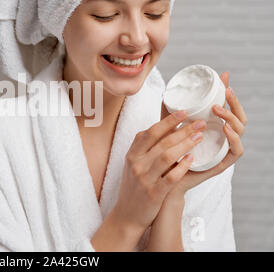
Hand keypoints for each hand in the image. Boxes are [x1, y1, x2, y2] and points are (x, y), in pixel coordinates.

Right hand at [113, 108, 206, 231]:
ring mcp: (144, 179)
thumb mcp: (133, 164)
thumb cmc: (134, 186)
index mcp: (132, 155)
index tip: (184, 112)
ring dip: (185, 145)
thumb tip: (165, 126)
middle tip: (199, 123)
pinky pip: (171, 177)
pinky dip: (182, 167)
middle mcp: (136, 164)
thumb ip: (144, 147)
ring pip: (167, 156)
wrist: (126, 214)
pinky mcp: (154, 193)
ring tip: (199, 137)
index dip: (167, 121)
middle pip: (162, 142)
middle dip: (183, 130)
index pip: (150, 132)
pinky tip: (192, 159)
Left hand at [163, 71, 247, 197]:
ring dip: (231, 117)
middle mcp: (220, 137)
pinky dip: (234, 138)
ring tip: (218, 109)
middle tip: (224, 91)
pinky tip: (226, 128)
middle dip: (234, 101)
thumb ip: (168, 115)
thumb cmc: (166, 154)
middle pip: (239, 116)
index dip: (227, 92)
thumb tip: (166, 93)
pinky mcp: (221, 164)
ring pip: (240, 130)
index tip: (224, 76)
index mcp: (212, 128)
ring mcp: (222, 150)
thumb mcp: (167, 130)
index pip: (226, 107)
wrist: (162, 180)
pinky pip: (236, 151)